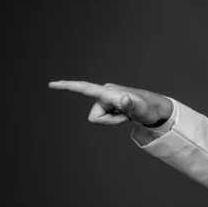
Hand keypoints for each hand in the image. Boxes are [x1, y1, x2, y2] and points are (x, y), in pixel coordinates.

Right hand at [48, 81, 173, 125]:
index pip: (86, 88)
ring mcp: (107, 98)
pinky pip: (104, 119)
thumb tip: (122, 98)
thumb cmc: (150, 109)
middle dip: (109, 122)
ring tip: (127, 115)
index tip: (51, 84)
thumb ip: (132, 106)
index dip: (68, 87)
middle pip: (94, 117)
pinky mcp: (109, 103)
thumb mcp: (143, 111)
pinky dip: (114, 120)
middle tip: (127, 117)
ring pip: (99, 119)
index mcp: (110, 92)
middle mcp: (106, 93)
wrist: (156, 109)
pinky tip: (125, 115)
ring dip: (113, 121)